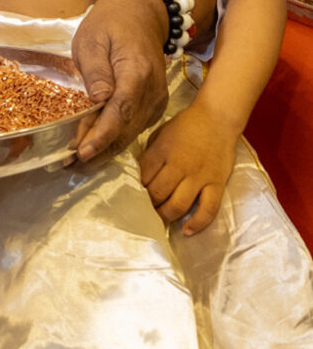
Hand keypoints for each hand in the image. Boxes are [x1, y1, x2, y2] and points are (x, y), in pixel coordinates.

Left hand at [71, 0, 168, 160]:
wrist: (141, 14)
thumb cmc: (110, 24)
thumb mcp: (91, 38)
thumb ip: (96, 70)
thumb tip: (98, 99)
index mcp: (137, 70)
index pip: (121, 109)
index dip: (102, 134)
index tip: (82, 151)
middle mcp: (153, 90)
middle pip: (126, 128)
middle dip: (97, 149)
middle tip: (67, 164)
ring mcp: (157, 99)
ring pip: (131, 132)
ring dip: (104, 149)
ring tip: (74, 162)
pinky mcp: (154, 105)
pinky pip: (135, 127)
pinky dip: (114, 139)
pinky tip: (93, 147)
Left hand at [139, 104, 236, 234]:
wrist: (217, 117)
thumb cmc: (185, 126)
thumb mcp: (160, 135)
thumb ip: (150, 156)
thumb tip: (140, 178)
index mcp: (162, 151)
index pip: (143, 178)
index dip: (135, 191)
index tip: (131, 199)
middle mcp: (179, 166)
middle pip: (158, 194)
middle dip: (148, 206)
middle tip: (143, 214)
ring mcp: (199, 176)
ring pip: (179, 204)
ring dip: (166, 217)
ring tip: (159, 223)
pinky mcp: (216, 184)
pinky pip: (208, 208)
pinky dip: (198, 223)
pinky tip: (187, 230)